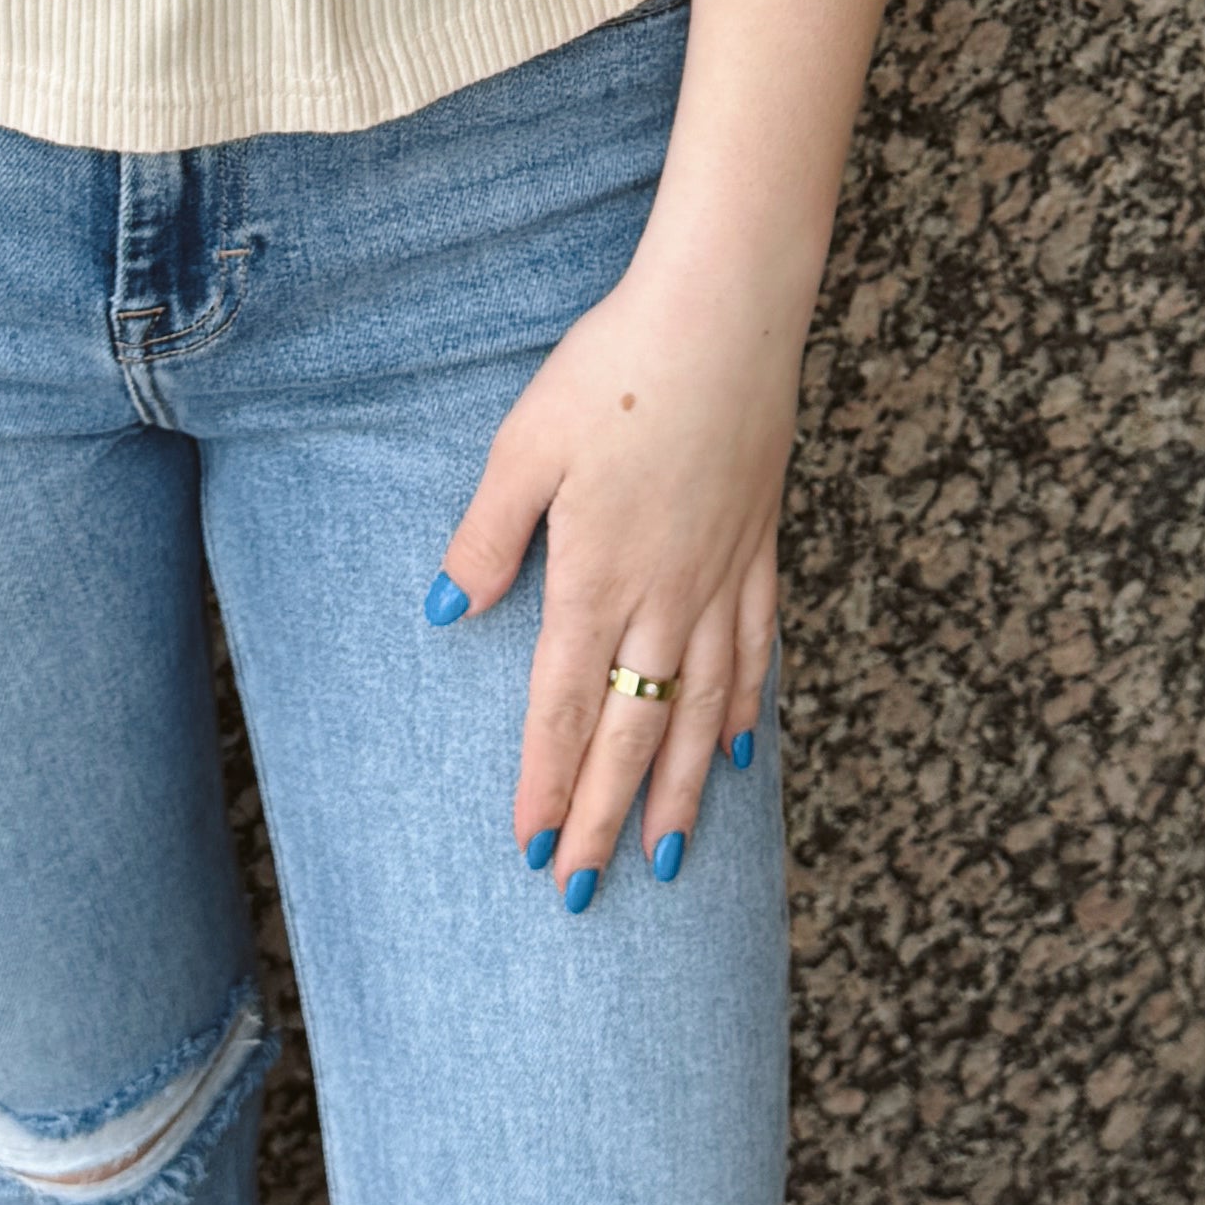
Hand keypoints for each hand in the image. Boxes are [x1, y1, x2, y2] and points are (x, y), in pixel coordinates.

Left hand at [429, 254, 794, 888]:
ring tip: (668, 860)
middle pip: (635, 731)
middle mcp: (667, 595)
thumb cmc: (615, 369)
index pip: (566, 706)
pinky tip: (738, 757)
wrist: (726, 312)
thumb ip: (487, 536)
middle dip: (607, 819)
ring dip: (681, 792)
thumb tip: (445, 612)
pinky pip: (755, 654)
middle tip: (585, 892)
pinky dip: (746, 714)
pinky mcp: (758, 548)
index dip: (550, 784)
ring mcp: (722, 577)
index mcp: (599, 575)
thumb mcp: (526, 444)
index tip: (531, 849)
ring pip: (702, 711)